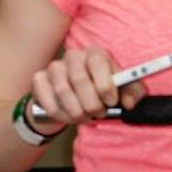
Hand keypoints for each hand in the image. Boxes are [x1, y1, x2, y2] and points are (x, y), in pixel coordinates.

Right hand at [29, 46, 144, 127]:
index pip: (98, 63)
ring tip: (85, 117)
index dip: (105, 86)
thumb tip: (128, 103)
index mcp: (96, 54)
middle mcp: (74, 57)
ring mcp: (54, 67)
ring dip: (76, 111)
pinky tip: (69, 117)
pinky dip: (60, 114)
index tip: (111, 102)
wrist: (76, 100)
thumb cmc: (102, 92)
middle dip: (91, 103)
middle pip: (79, 79)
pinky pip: (47, 99)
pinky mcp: (39, 80)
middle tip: (98, 114)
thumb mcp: (124, 91)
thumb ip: (132, 94)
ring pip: (62, 91)